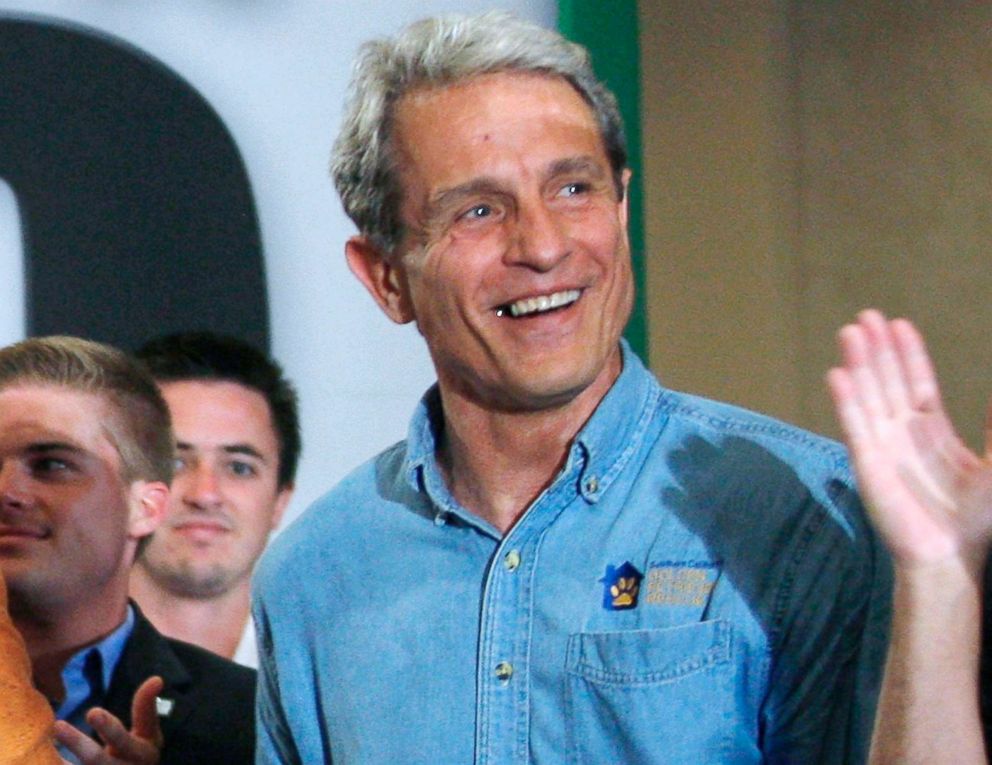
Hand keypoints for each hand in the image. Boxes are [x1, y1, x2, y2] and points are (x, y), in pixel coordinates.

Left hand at [53, 676, 163, 764]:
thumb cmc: (138, 753)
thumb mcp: (149, 731)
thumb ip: (146, 707)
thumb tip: (157, 678)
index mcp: (141, 754)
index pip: (123, 739)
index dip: (108, 727)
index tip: (92, 712)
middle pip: (97, 760)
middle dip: (79, 744)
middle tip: (58, 725)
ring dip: (62, 763)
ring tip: (47, 749)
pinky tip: (44, 761)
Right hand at [827, 309, 991, 569]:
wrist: (953, 556)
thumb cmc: (978, 517)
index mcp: (933, 432)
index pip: (916, 384)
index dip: (908, 354)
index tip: (899, 324)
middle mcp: (903, 434)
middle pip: (887, 382)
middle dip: (877, 350)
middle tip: (865, 317)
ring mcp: (882, 447)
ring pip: (868, 396)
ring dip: (858, 365)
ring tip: (849, 333)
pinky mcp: (867, 465)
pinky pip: (855, 426)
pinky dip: (845, 401)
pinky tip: (837, 375)